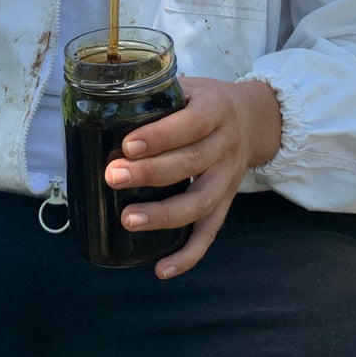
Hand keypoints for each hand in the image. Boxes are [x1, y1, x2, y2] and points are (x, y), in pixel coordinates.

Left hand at [104, 76, 281, 279]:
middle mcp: (226, 145)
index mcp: (215, 110)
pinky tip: (162, 269)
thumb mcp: (189, 87)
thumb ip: (156, 98)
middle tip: (113, 177)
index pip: (191, 124)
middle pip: (191, 162)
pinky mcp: (226, 202)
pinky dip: (189, 255)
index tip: (127, 145)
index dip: (160, 136)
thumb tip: (101, 115)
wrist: (254, 118)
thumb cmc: (206, 101)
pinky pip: (210, 232)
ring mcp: (228, 178)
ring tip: (128, 220)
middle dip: (150, 173)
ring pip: (201, 202)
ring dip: (165, 215)